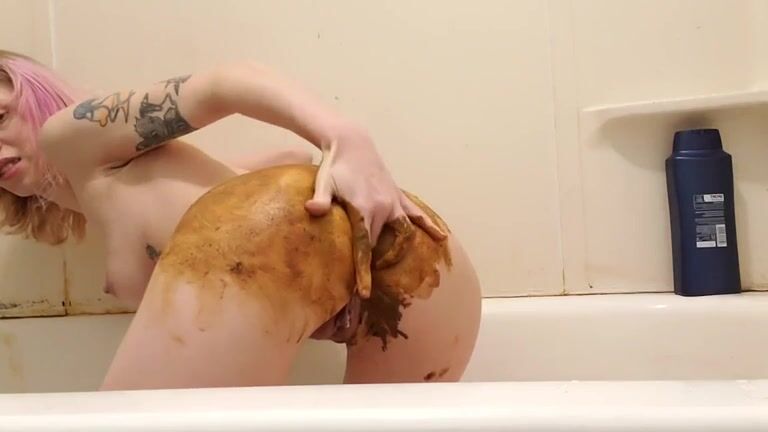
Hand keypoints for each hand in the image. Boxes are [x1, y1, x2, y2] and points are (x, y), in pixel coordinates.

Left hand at [304, 122, 446, 297]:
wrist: (351, 142)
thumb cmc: (334, 165)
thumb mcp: (324, 182)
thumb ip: (320, 200)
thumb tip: (312, 211)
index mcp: (364, 210)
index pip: (364, 248)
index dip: (363, 272)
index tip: (363, 293)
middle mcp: (383, 208)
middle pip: (380, 246)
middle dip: (375, 268)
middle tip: (368, 291)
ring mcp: (394, 202)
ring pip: (402, 234)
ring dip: (400, 252)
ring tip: (400, 270)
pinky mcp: (398, 195)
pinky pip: (416, 214)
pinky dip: (429, 225)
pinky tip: (442, 237)